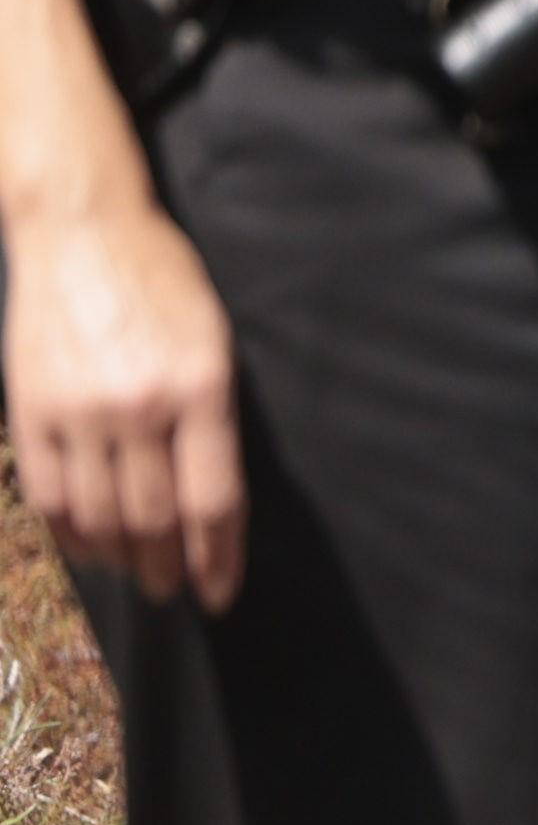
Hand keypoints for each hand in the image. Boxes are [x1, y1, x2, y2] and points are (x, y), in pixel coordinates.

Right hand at [5, 177, 245, 609]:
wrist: (80, 232)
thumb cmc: (163, 283)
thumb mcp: (214, 343)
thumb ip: (214, 419)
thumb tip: (211, 501)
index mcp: (200, 390)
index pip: (214, 501)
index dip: (218, 558)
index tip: (220, 593)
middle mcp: (139, 408)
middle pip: (155, 520)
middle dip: (167, 567)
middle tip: (173, 590)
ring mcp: (78, 411)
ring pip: (98, 516)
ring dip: (119, 558)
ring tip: (134, 574)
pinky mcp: (29, 409)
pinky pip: (47, 494)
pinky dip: (68, 532)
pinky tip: (86, 546)